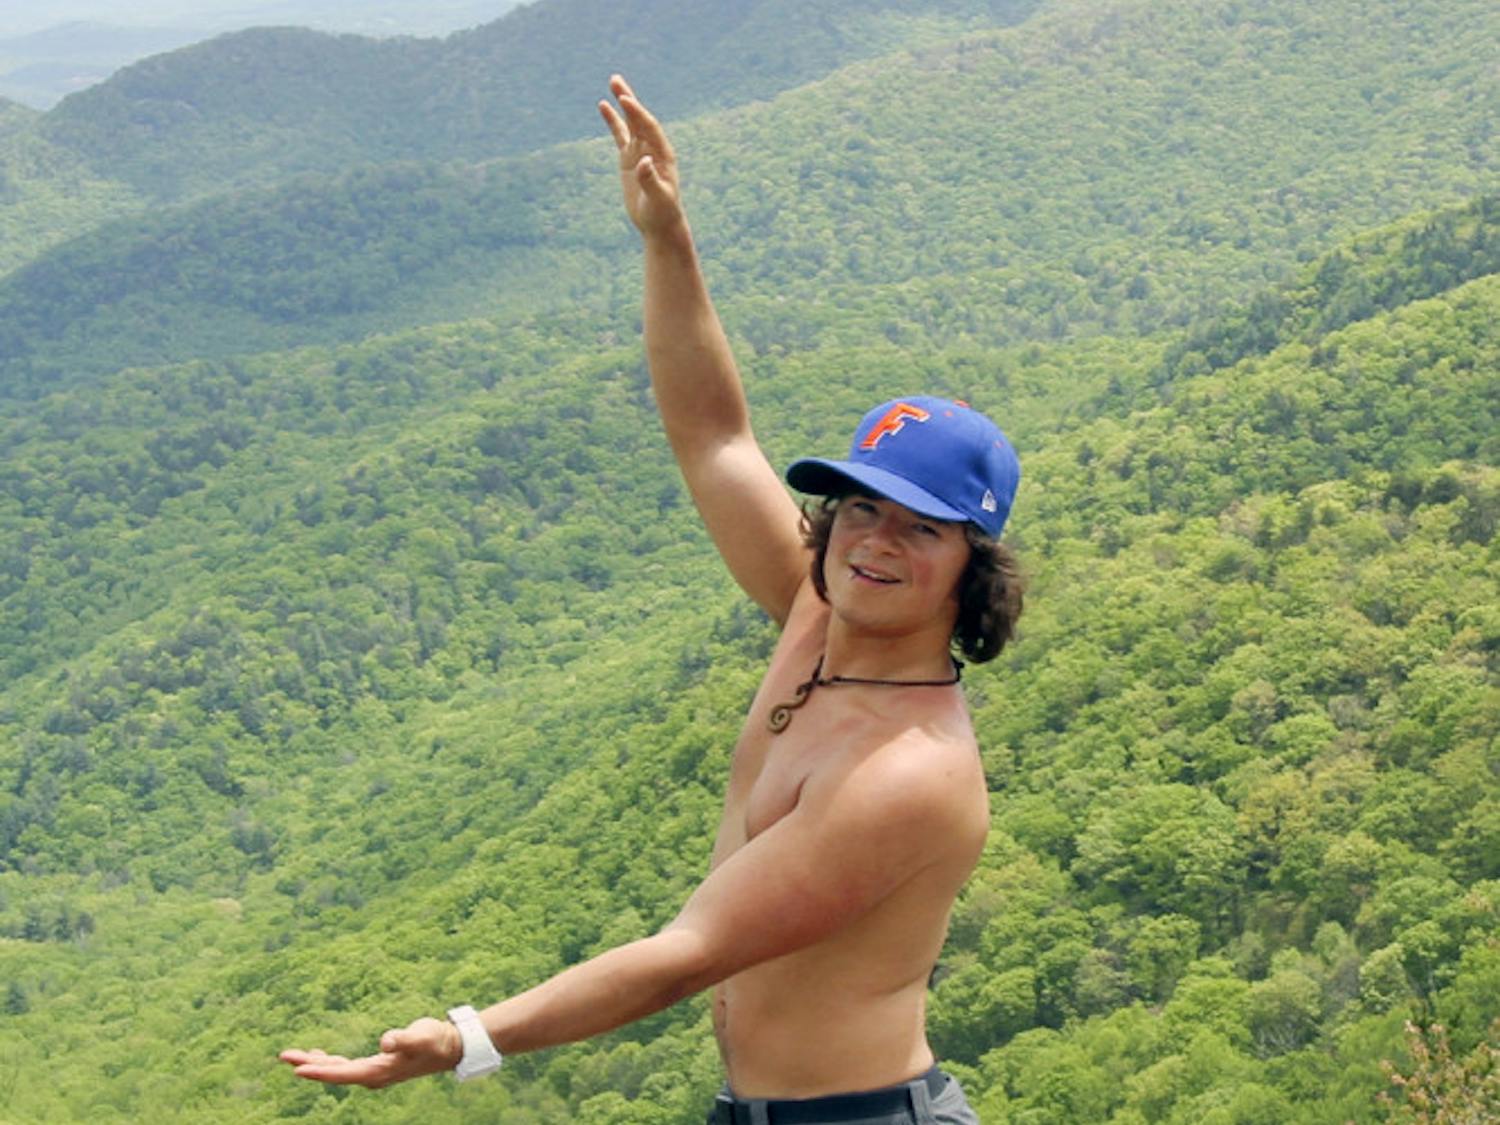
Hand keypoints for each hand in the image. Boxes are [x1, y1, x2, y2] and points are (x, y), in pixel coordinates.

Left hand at [279, 1016, 462, 1088]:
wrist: (449, 1047)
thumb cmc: (435, 1041)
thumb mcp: (420, 1037)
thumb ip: (403, 1039)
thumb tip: (386, 1041)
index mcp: (378, 1072)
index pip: (341, 1073)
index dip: (319, 1070)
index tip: (296, 1067)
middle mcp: (372, 1076)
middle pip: (333, 1073)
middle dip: (308, 1065)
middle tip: (283, 1056)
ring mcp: (373, 1072)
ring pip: (337, 1070)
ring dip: (316, 1063)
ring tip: (293, 1056)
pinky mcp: (376, 1065)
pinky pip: (345, 1066)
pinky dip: (330, 1061)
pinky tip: (320, 1054)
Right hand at [599, 74, 685, 237]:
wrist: (659, 223)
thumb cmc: (662, 213)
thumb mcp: (658, 198)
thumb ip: (650, 180)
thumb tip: (644, 162)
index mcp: (663, 154)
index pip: (649, 128)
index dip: (638, 114)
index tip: (625, 100)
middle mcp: (653, 148)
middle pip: (639, 119)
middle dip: (629, 100)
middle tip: (616, 80)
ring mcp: (640, 151)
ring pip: (630, 122)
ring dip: (622, 103)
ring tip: (613, 82)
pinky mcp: (629, 158)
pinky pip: (620, 134)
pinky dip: (613, 120)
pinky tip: (604, 106)